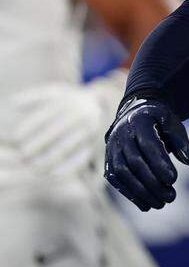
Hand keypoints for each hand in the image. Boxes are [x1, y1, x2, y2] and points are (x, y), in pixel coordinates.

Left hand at [11, 70, 125, 176]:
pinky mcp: (94, 142)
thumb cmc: (66, 100)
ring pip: (64, 148)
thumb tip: (12, 103)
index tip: (15, 138)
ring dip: (46, 159)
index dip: (27, 128)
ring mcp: (88, 129)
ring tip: (33, 166)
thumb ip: (31, 97)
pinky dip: (65, 168)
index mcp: (67, 101)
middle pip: (53, 132)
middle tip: (22, 155)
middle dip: (34, 145)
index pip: (43, 116)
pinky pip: (79, 158)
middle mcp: (79, 114)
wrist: (97, 104)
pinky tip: (52, 173)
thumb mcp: (51, 93)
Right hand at [104, 96, 188, 210]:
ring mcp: (112, 150)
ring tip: (161, 204)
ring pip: (123, 174)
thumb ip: (180, 141)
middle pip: (135, 162)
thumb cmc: (159, 121)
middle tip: (171, 197)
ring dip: (141, 192)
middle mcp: (121, 136)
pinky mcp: (108, 163)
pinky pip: (116, 181)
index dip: (160, 163)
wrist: (133, 115)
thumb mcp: (172, 123)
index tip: (174, 179)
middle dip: (153, 182)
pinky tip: (146, 205)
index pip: (148, 145)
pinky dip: (130, 194)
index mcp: (139, 122)